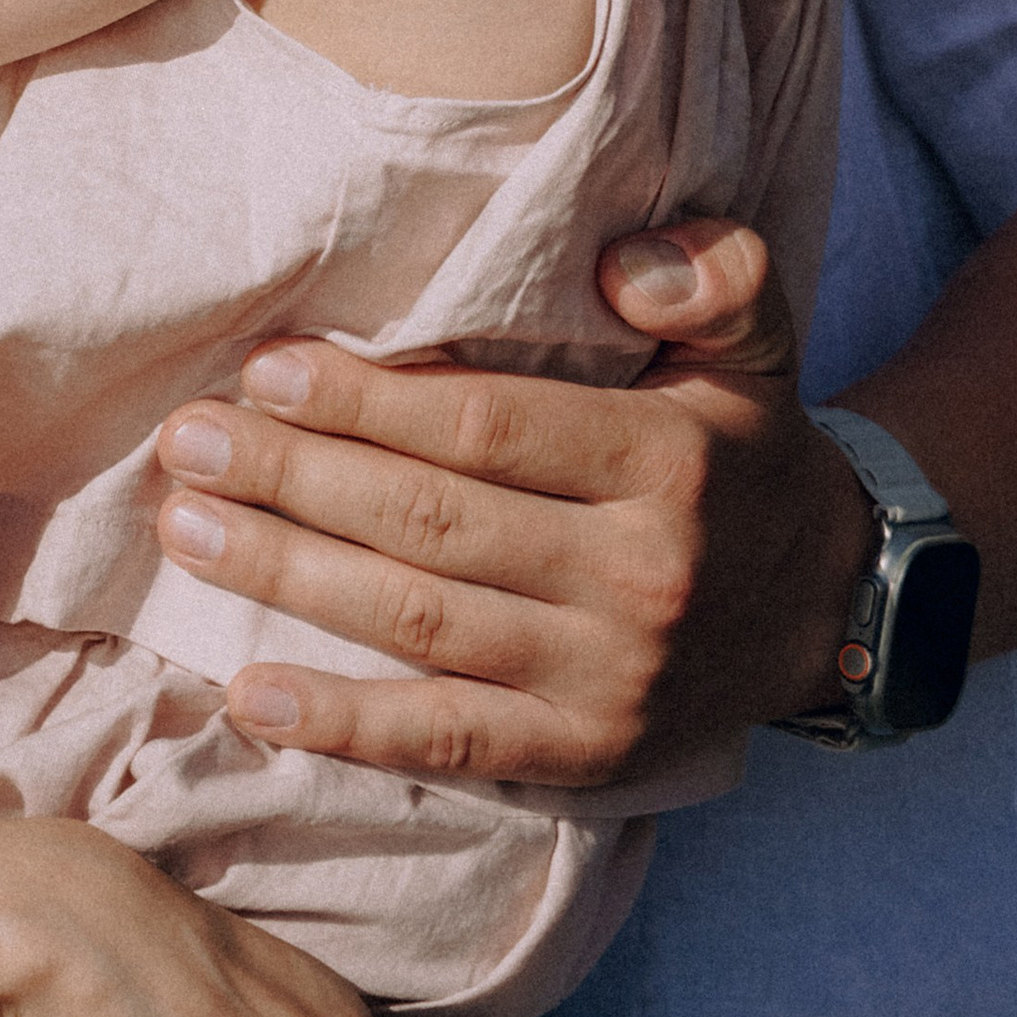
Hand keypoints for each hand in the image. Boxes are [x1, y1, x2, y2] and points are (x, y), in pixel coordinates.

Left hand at [155, 222, 873, 787]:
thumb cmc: (744, 452)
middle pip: (432, 522)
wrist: (829, 608)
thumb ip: (715, 276)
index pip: (489, 427)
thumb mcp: (758, 345)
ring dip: (287, 578)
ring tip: (187, 529)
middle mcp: (638, 577)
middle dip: (294, 478)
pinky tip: (249, 698)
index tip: (266, 369)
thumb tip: (626, 262)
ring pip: (418, 623)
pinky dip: (343, 727)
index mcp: (667, 463)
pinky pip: (447, 742)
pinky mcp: (581, 754)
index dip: (369, 400)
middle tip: (188, 440)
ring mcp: (608, 679)